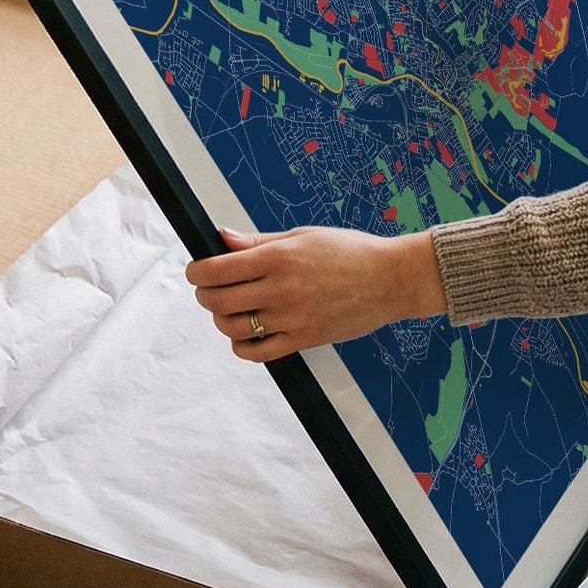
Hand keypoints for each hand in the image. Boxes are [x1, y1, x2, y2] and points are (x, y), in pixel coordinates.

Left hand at [186, 225, 447, 361]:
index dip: (197, 272)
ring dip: (221, 318)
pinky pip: (257, 352)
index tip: (197, 271)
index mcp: (279, 257)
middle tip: (210, 289)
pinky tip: (246, 333)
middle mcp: (281, 289)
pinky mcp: (303, 340)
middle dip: (204, 294)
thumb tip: (221, 238)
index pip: (217, 270)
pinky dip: (241, 345)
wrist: (390, 279)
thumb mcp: (302, 235)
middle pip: (217, 300)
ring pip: (232, 327)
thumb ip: (258, 241)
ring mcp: (291, 318)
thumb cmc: (349, 251)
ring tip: (231, 309)